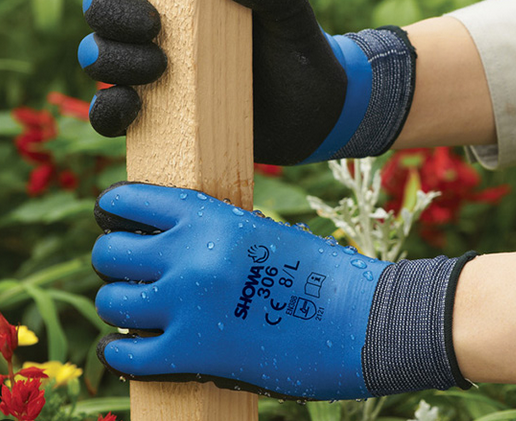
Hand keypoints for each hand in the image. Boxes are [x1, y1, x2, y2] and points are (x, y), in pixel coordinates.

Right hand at [79, 0, 415, 164]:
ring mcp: (151, 73)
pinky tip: (135, 108)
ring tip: (161, 69)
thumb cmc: (295, 52)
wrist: (309, 115)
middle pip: (100, 9)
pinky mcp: (154, 118)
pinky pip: (109, 114)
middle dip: (113, 15)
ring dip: (115, 60)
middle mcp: (156, 28)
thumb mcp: (291, 13)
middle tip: (155, 28)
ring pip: (98, 58)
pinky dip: (109, 111)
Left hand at [92, 182, 471, 399]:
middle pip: (108, 253)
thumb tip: (170, 249)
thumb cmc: (322, 276)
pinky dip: (124, 354)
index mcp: (211, 215)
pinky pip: (125, 354)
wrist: (366, 318)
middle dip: (117, 266)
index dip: (113, 212)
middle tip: (135, 278)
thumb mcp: (264, 236)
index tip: (115, 224)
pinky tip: (134, 350)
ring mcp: (187, 302)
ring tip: (140, 316)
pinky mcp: (192, 353)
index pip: (126, 200)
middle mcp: (190, 253)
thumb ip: (215, 236)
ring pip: (112, 302)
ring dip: (122, 310)